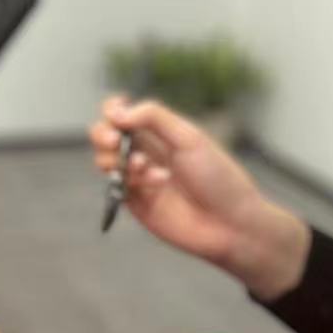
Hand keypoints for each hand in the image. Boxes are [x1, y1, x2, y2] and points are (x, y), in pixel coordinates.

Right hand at [89, 96, 309, 298]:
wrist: (230, 224)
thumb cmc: (218, 177)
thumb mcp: (189, 138)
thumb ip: (154, 118)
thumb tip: (118, 113)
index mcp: (161, 132)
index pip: (124, 113)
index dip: (113, 109)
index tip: (115, 112)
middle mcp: (147, 152)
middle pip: (105, 134)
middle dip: (102, 134)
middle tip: (114, 140)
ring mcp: (139, 178)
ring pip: (104, 160)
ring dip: (115, 158)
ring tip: (143, 167)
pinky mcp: (135, 203)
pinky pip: (115, 185)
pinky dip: (130, 180)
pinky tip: (156, 185)